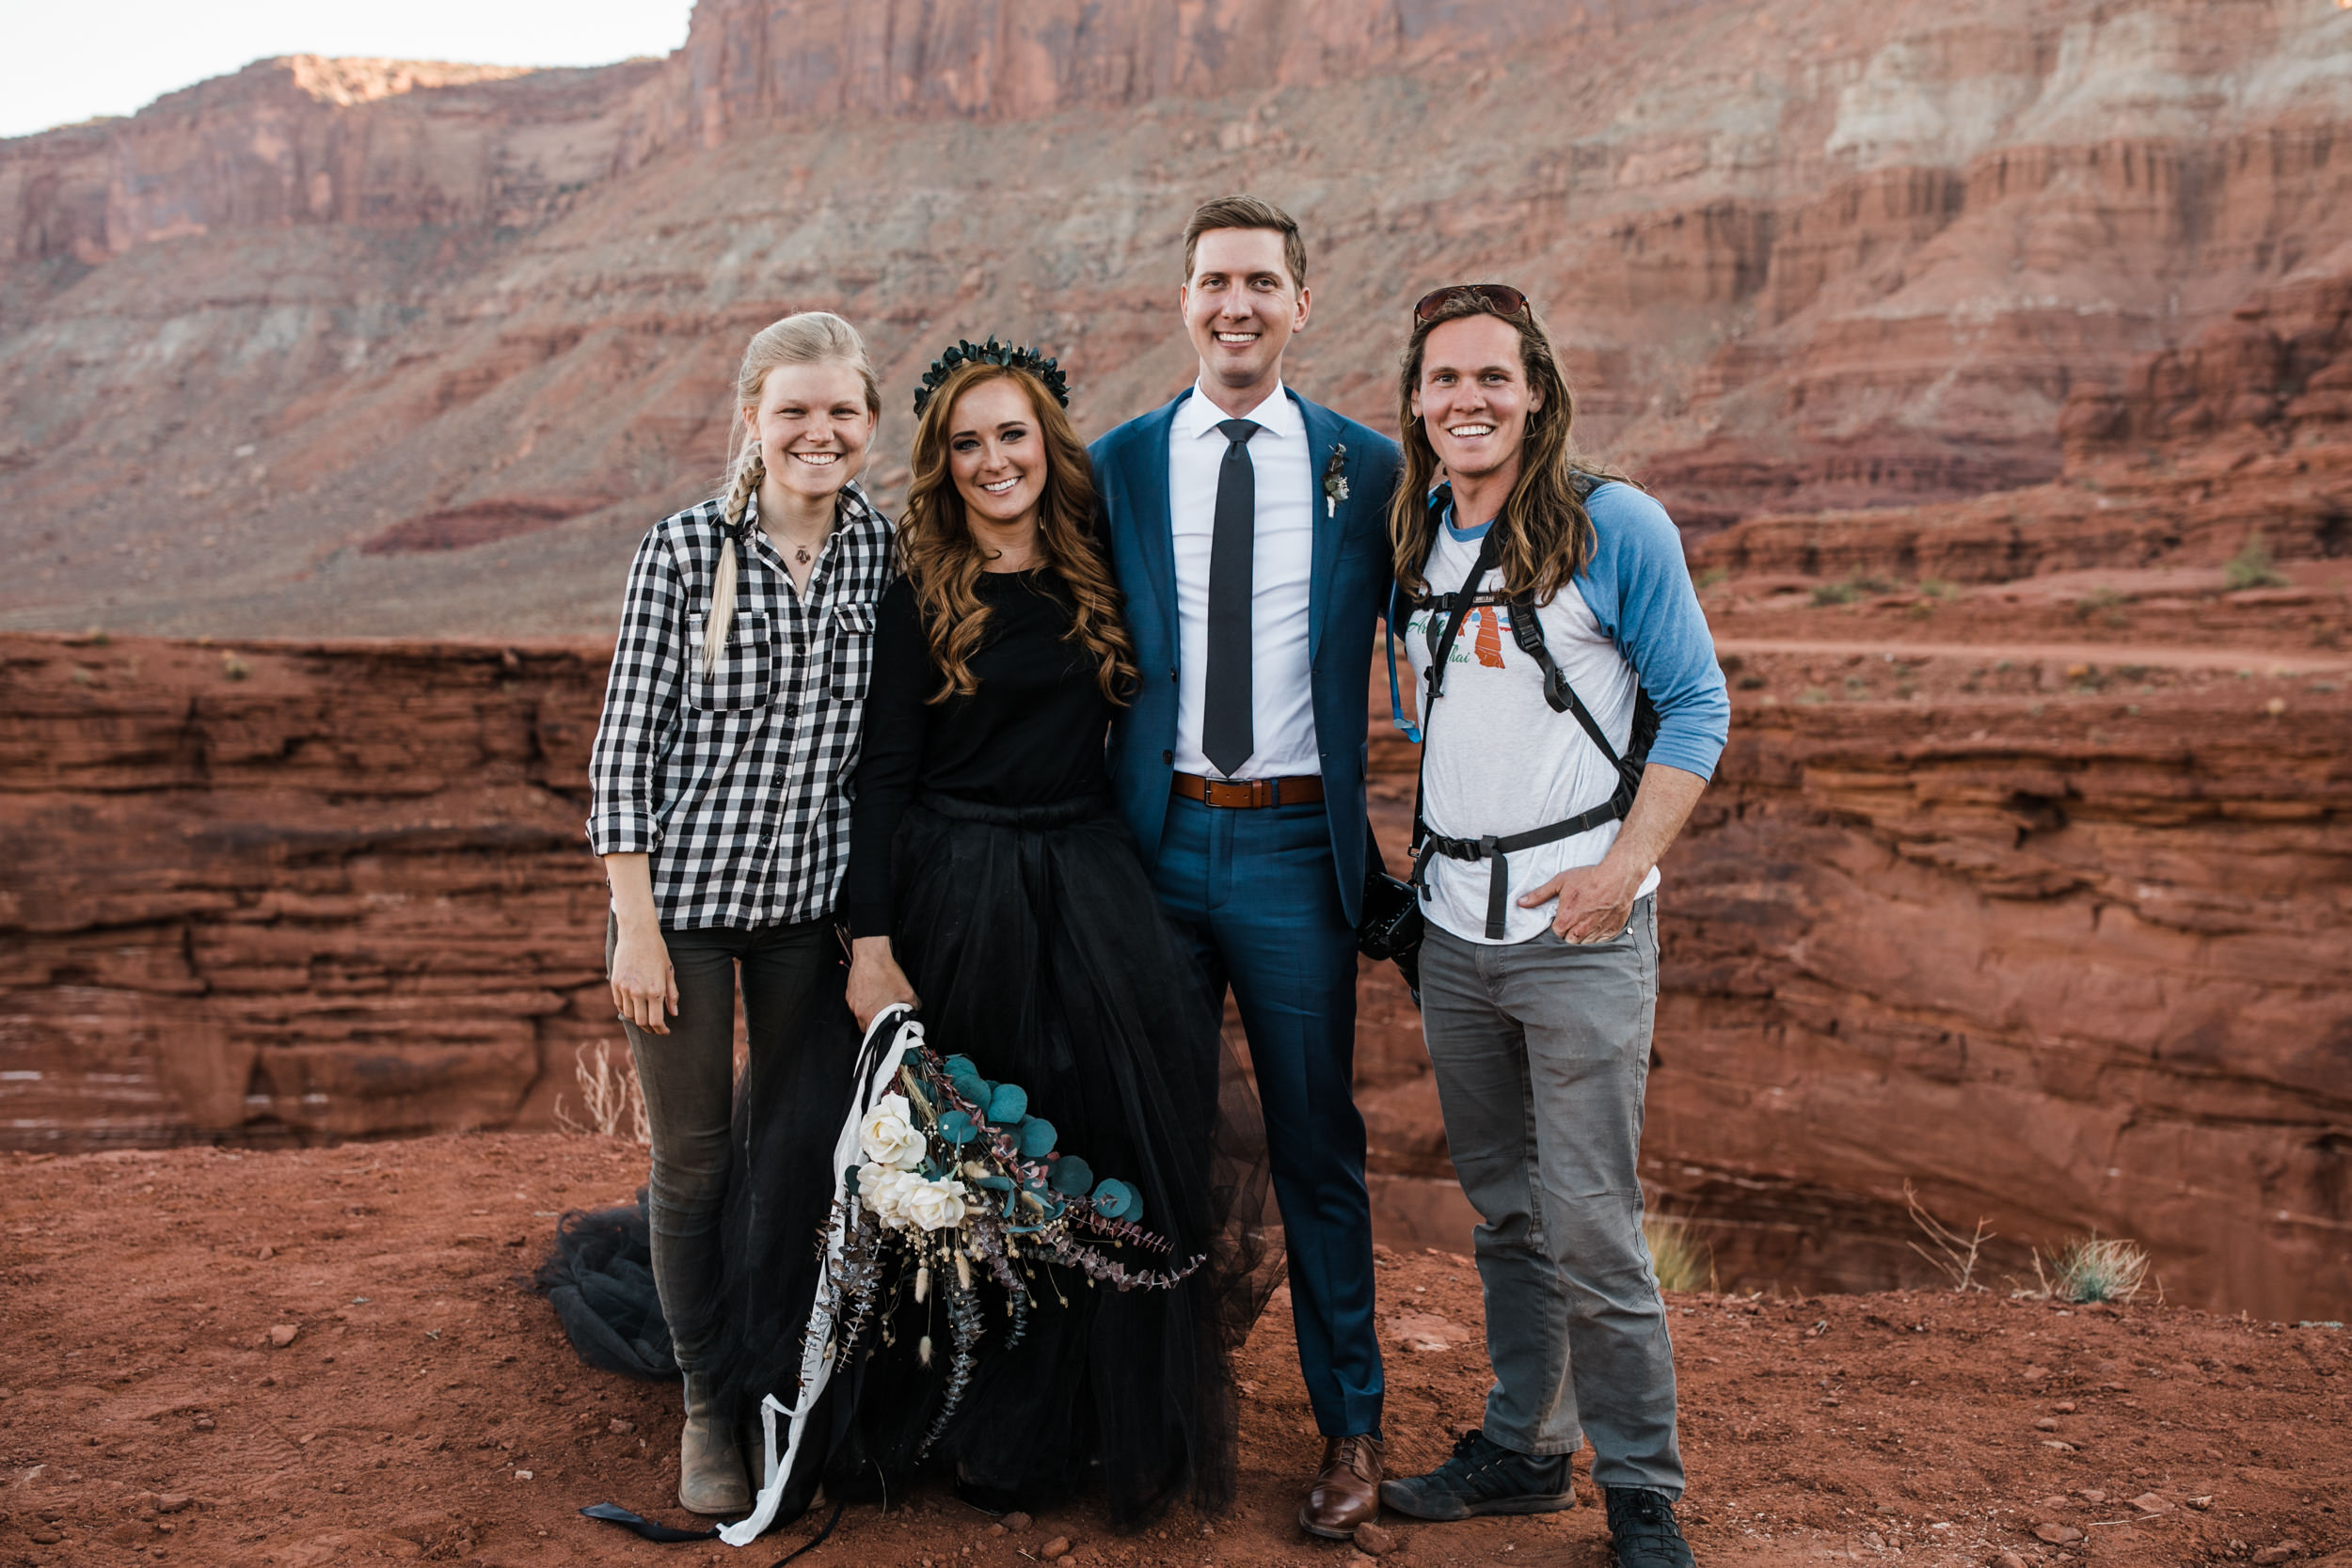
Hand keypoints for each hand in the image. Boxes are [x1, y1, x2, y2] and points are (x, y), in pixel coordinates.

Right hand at [610, 923, 678, 1034]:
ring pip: (629, 1015)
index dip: (661, 1030)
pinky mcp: (615, 983)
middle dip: (650, 1028)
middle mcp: (638, 992)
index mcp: (655, 990)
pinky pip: (619, 1004)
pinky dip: (626, 1010)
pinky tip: (635, 1008)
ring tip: (646, 1019)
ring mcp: (624, 988)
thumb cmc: (657, 951)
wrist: (637, 933)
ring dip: (638, 1020)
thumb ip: (672, 994)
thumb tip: (674, 1013)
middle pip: (641, 1022)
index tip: (665, 1031)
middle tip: (656, 1028)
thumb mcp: (669, 971)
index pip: (656, 1021)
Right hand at [847, 936, 918, 1029]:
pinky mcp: (849, 994)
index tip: (885, 1029)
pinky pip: (855, 1004)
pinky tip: (870, 992)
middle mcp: (860, 1012)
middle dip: (874, 1023)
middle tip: (883, 1015)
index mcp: (873, 1015)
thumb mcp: (907, 991)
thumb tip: (916, 1010)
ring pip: (860, 1014)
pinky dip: (862, 1001)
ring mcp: (852, 1003)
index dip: (880, 1033)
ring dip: (868, 1011)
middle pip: (865, 1026)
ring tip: (877, 1001)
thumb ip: (914, 1005)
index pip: (873, 1035)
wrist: (872, 956)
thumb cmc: (886, 973)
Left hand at [1518, 859, 1642, 943]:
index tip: (1564, 915)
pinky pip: (1601, 941)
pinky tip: (1598, 921)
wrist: (1617, 876)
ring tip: (1587, 918)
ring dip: (1584, 934)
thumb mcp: (1560, 882)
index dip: (1559, 924)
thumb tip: (1522, 902)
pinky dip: (1598, 934)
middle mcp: (1581, 930)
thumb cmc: (1589, 878)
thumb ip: (1539, 895)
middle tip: (1576, 916)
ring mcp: (1597, 932)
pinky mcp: (1611, 931)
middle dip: (1570, 931)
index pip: (1556, 933)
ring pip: (1585, 942)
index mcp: (1566, 920)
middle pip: (1570, 940)